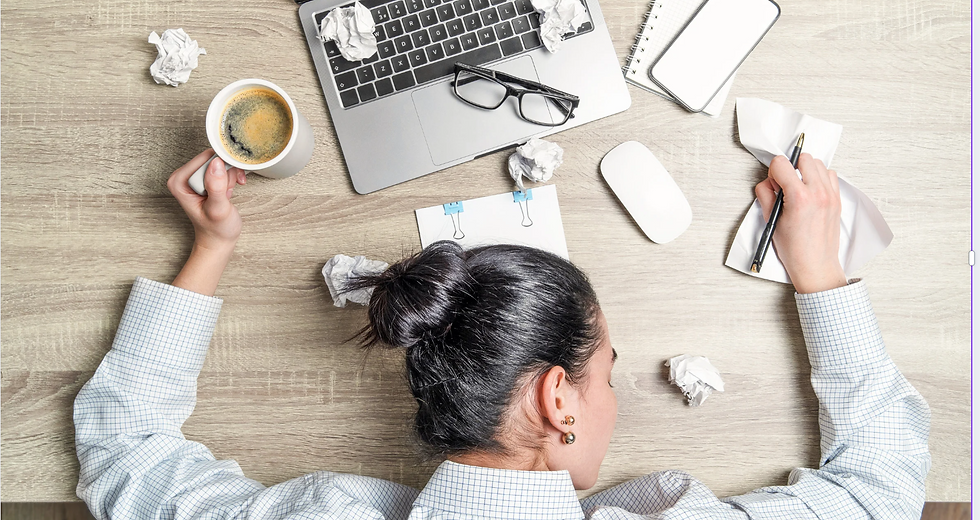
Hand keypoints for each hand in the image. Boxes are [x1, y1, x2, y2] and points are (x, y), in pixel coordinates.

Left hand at [167, 150, 246, 295]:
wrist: (218, 240)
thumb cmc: (216, 230)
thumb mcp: (218, 209)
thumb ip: (216, 187)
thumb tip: (216, 164)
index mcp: (179, 181)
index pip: (205, 158)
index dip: (221, 167)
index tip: (227, 182)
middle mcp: (184, 176)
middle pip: (213, 158)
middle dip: (226, 173)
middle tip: (227, 191)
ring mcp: (195, 177)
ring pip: (220, 161)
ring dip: (230, 176)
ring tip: (227, 194)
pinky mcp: (205, 178)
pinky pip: (222, 167)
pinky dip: (231, 177)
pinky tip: (230, 190)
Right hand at [755, 153, 846, 293]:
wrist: (816, 265)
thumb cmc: (795, 249)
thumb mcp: (772, 221)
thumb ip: (766, 196)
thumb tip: (767, 183)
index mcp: (799, 198)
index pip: (782, 163)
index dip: (773, 171)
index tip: (774, 183)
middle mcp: (818, 193)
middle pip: (803, 158)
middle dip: (790, 167)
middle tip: (785, 184)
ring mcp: (831, 195)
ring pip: (818, 164)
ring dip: (805, 170)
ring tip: (798, 187)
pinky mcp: (837, 200)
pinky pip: (830, 175)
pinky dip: (819, 177)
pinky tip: (810, 190)